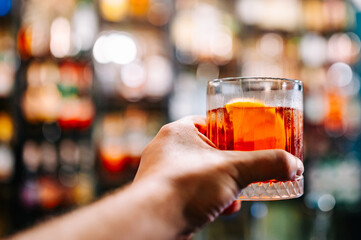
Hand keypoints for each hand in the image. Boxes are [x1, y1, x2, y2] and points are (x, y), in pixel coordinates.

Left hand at [134, 116, 302, 236]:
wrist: (155, 221)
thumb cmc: (187, 185)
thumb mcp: (234, 170)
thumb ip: (267, 163)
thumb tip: (295, 165)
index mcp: (180, 131)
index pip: (212, 123)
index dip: (234, 131)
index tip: (250, 141)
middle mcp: (168, 148)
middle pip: (210, 150)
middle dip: (232, 163)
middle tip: (249, 169)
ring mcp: (164, 172)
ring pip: (203, 172)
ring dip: (224, 184)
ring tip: (238, 193)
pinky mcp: (164, 193)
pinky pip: (193, 190)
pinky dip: (211, 198)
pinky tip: (223, 209)